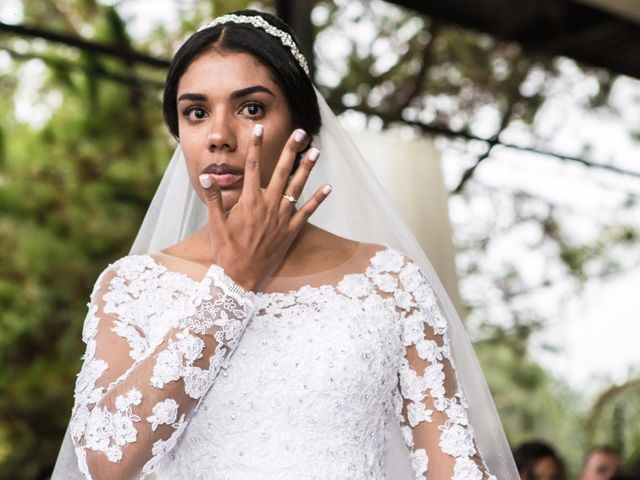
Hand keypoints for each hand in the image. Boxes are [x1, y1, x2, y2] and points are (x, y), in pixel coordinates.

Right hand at [198, 124, 330, 290]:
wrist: (240, 277)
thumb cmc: (226, 249)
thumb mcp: (215, 223)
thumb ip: (213, 197)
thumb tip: (206, 175)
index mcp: (249, 201)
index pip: (251, 166)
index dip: (255, 146)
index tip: (259, 128)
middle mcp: (268, 205)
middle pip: (281, 171)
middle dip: (291, 150)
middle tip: (300, 132)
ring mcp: (282, 218)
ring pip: (297, 187)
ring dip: (307, 169)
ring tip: (316, 152)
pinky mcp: (291, 231)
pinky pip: (307, 212)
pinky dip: (318, 200)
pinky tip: (329, 187)